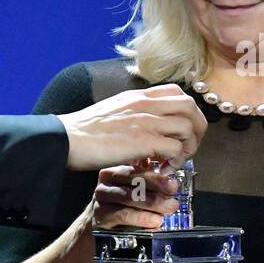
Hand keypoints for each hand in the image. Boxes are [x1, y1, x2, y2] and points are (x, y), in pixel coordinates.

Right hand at [58, 84, 206, 170]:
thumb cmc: (85, 130)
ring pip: (188, 128)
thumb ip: (136, 112)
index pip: (179, 92)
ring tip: (173, 162)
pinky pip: (175, 149)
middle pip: (191, 107)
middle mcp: (146, 104)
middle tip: (187, 148)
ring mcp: (146, 121)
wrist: (66, 139)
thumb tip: (151, 125)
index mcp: (140, 96)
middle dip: (197, 130)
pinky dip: (175, 161)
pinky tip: (162, 170)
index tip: (183, 130)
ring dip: (187, 148)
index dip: (188, 112)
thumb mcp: (115, 110)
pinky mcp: (143, 141)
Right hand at [90, 161, 180, 230]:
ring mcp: (101, 195)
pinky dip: (141, 218)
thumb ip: (150, 184)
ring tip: (168, 209)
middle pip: (134, 180)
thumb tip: (173, 185)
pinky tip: (154, 221)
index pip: (139, 168)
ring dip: (153, 204)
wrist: (99, 224)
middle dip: (157, 188)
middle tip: (173, 198)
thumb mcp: (135, 190)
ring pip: (129, 197)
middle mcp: (107, 178)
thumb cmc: (122, 205)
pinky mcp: (100, 213)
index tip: (174, 185)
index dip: (158, 177)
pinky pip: (122, 215)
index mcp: (119, 167)